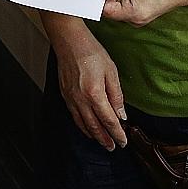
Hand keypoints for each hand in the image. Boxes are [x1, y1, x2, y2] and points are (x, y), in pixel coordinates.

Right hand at [55, 27, 127, 149]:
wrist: (69, 40)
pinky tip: (86, 127)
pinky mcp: (64, 95)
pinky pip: (74, 116)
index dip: (117, 133)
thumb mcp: (111, 71)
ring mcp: (70, 98)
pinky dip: (81, 126)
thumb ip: (116, 95)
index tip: (123, 141)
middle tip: (113, 147)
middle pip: (94, 127)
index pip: (109, 120)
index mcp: (95, 94)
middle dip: (105, 139)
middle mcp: (81, 100)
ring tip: (102, 142)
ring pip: (82, 124)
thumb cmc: (90, 51)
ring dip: (93, 136)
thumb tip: (121, 114)